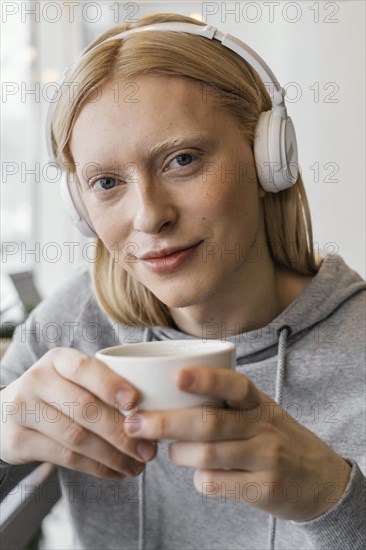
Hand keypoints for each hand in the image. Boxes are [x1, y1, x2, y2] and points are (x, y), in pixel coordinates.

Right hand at [0, 348, 156, 477]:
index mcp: (57, 359)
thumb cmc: (57, 394)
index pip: (85, 368)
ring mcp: (24, 410)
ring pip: (76, 437)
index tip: (136, 402)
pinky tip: (115, 471)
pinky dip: (96, 467)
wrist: (5, 413)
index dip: (111, 385)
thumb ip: (103, 386)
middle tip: (149, 449)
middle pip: (85, 408)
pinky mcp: (17, 440)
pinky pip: (65, 457)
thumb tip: (150, 413)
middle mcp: (37, 380)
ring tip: (137, 465)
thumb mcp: (73, 379)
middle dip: (121, 432)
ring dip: (113, 455)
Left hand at [125, 366, 350, 520]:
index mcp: (257, 402)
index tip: (176, 377)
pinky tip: (202, 474)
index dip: (205, 380)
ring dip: (178, 454)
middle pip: (208, 423)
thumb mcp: (259, 411)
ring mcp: (266, 458)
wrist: (321, 478)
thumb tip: (167, 396)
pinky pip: (217, 483)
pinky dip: (200, 479)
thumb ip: (224, 404)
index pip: (233, 384)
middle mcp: (262, 426)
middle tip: (134, 423)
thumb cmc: (274, 437)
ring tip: (170, 453)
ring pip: (207, 455)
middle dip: (165, 423)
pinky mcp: (265, 488)